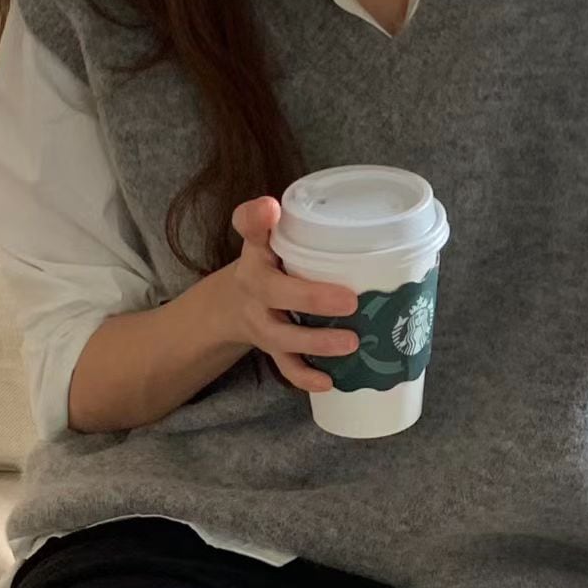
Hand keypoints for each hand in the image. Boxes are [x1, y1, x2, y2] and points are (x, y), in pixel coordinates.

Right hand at [222, 196, 359, 393]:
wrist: (236, 305)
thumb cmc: (268, 266)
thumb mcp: (268, 238)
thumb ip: (276, 222)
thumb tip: (274, 205)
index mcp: (256, 253)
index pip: (250, 230)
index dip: (257, 220)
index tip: (270, 210)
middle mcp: (254, 288)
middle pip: (276, 293)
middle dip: (311, 298)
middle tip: (350, 301)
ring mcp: (262, 322)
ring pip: (283, 336)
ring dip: (316, 342)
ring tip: (352, 343)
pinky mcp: (272, 348)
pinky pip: (286, 366)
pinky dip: (305, 377)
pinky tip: (329, 382)